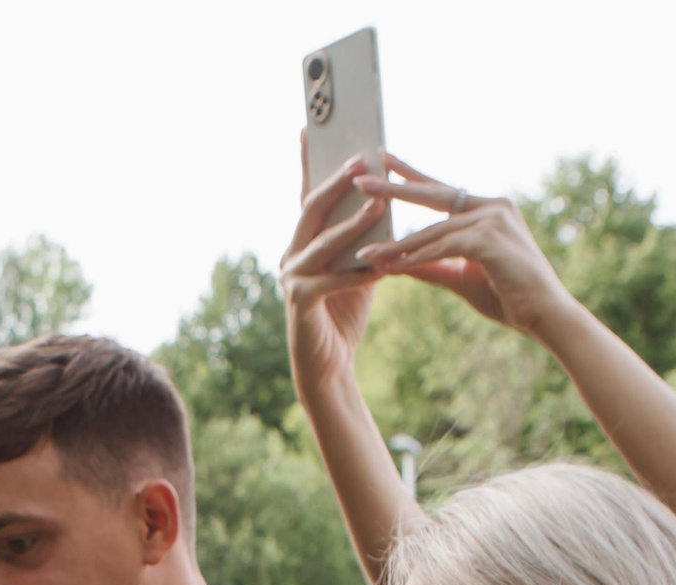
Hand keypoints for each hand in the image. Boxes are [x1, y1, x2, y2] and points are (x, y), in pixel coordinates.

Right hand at [282, 144, 390, 396]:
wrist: (328, 366)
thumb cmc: (344, 314)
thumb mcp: (360, 266)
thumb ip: (367, 238)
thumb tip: (385, 199)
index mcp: (303, 242)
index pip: (308, 194)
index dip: (310, 162)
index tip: (312, 127)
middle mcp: (291, 255)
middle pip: (311, 210)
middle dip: (336, 183)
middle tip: (362, 160)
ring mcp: (291, 279)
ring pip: (322, 243)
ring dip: (352, 223)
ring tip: (379, 204)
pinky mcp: (300, 304)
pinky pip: (332, 281)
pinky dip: (358, 273)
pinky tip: (382, 265)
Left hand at [351, 158, 574, 338]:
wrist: (545, 317)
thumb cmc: (508, 296)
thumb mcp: (461, 277)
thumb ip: (432, 265)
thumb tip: (397, 262)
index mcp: (489, 210)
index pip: (442, 190)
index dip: (412, 176)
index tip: (383, 160)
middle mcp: (493, 207)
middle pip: (434, 195)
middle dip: (394, 187)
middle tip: (360, 179)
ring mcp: (494, 220)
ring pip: (433, 230)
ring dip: (397, 243)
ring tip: (365, 250)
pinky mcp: (490, 240)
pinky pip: (442, 247)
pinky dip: (415, 258)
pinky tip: (391, 266)